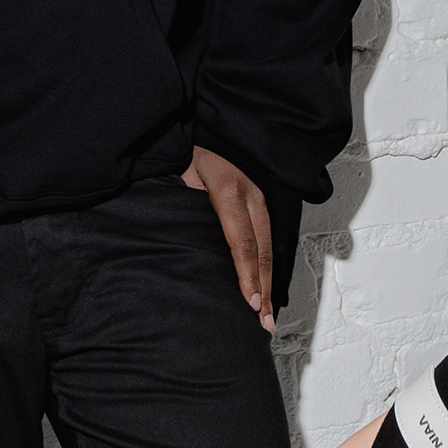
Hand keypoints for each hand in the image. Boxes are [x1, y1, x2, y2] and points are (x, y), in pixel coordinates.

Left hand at [184, 145, 274, 328]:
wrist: (219, 127)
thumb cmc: (195, 151)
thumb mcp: (184, 173)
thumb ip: (185, 202)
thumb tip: (179, 236)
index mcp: (230, 192)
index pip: (241, 241)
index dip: (247, 274)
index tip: (249, 301)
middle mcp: (253, 197)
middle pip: (261, 251)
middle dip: (263, 288)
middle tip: (263, 321)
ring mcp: (262, 199)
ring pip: (268, 248)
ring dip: (268, 283)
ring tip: (267, 314)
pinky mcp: (264, 202)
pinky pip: (267, 239)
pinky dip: (267, 267)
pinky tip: (265, 288)